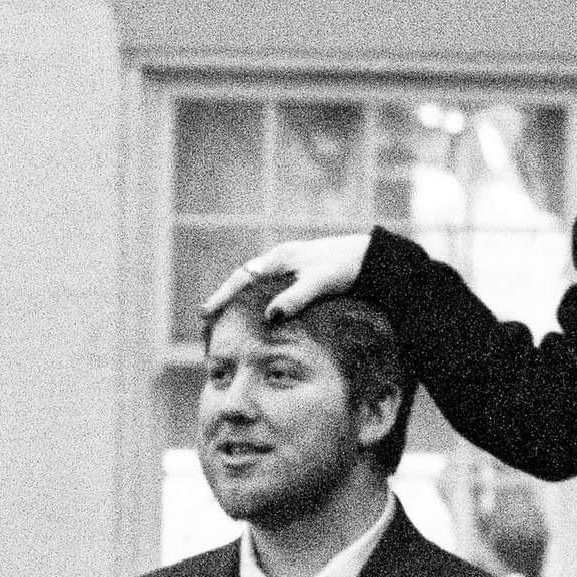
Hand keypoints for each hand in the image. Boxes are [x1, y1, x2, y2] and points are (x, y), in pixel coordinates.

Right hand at [199, 233, 371, 329]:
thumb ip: (296, 298)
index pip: (242, 277)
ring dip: (239, 299)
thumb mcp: (320, 283)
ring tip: (224, 319)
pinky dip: (257, 300)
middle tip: (206, 318)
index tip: (206, 312)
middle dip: (224, 297)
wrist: (370, 258)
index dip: (222, 295)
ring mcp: (289, 266)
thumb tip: (270, 316)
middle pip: (243, 279)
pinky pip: (269, 288)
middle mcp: (280, 260)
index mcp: (280, 258)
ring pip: (255, 283)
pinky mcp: (299, 275)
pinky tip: (256, 315)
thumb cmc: (346, 268)